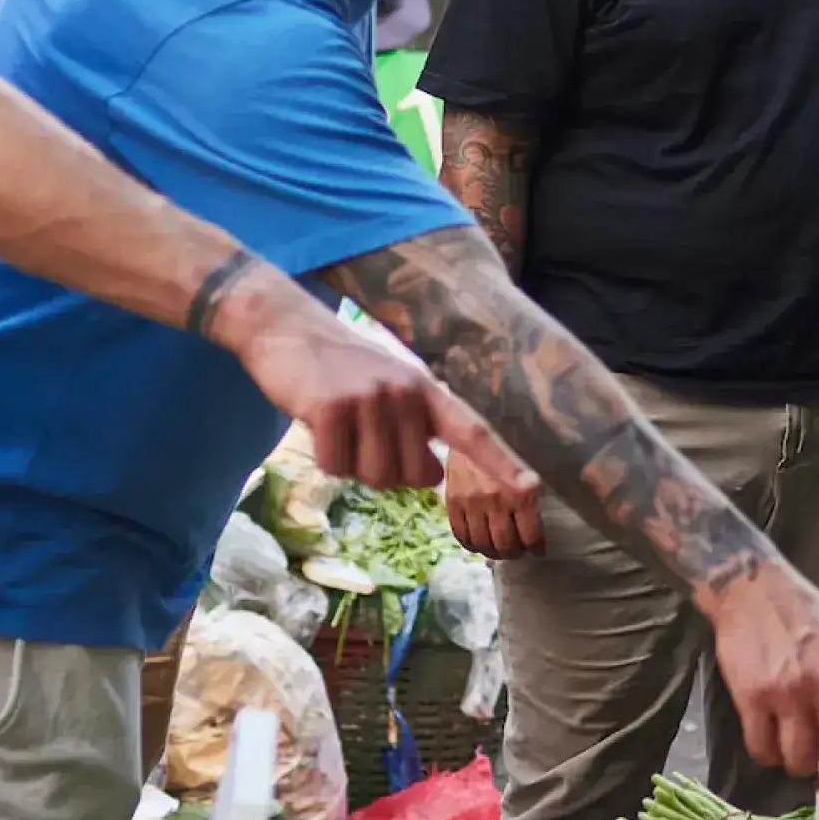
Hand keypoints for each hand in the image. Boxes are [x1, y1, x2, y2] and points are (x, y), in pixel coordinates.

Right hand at [218, 272, 531, 495]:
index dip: (502, 464)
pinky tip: (316, 423)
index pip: (472, 433)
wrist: (286, 329)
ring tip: (340, 426)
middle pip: (409, 477)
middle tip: (359, 433)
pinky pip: (336, 466)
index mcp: (427, 392)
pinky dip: (324, 456)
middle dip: (382, 470)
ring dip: (352, 464)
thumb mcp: (388, 394)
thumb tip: (432, 476)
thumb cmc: (340, 371)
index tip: (532, 490)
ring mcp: (370, 398)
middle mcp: (407, 393)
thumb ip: (416, 434)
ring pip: (373, 477)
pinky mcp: (332, 407)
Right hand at [441, 437, 544, 557]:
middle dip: (515, 552)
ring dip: (494, 552)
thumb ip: (532, 491)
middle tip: (518, 551)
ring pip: (483, 543)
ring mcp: (471, 503)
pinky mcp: (452, 502)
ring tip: (500, 549)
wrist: (466, 425)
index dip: (536, 546)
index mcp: (520, 492)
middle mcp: (495, 501)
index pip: (531, 534)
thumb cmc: (504, 443)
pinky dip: (471, 544)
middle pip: (505, 544)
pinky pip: (461, 534)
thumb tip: (538, 519)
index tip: (539, 549)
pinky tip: (478, 543)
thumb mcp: (527, 465)